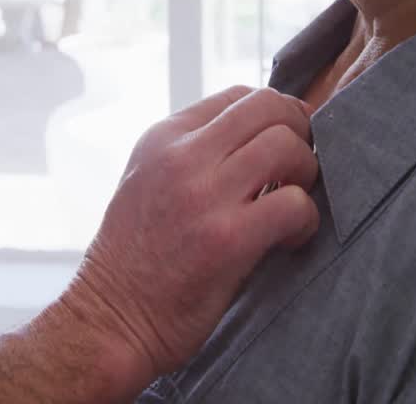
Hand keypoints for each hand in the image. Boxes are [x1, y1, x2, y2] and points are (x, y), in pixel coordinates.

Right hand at [65, 87, 320, 388]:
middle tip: (302, 168)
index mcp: (162, 139)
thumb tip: (260, 140)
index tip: (288, 141)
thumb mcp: (147, 182)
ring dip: (307, 173)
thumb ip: (192, 154)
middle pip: (269, 107)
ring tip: (294, 203)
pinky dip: (305, 220)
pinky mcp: (226, 239)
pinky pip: (294, 204)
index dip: (277, 113)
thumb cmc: (135, 262)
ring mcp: (202, 195)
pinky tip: (290, 239)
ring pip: (286, 145)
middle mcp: (180, 157)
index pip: (239, 95)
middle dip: (300, 132)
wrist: (108, 321)